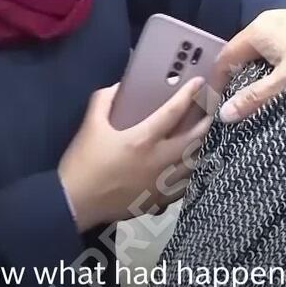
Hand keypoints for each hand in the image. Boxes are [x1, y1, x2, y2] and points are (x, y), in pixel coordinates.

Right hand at [57, 78, 208, 232]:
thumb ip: (104, 100)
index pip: (174, 112)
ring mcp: (162, 183)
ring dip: (200, 147)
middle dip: (206, 122)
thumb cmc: (82, 163)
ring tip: (201, 137)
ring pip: (193, 163)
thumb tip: (119, 87)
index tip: (200, 83)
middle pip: (194, 138)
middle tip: (211, 110)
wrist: (74, 203)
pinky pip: (184, 185)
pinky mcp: (159, 200)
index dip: (189, 95)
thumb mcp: (90, 125)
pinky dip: (189, 173)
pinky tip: (188, 166)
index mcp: (143, 139)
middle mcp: (159, 161)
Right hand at [214, 4, 285, 122]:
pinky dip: (280, 72)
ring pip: (265, 56)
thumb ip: (255, 98)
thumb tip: (223, 115)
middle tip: (241, 113)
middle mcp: (268, 23)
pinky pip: (283, 54)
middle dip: (241, 83)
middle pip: (244, 56)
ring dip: (263, 79)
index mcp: (257, 30)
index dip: (218, 83)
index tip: (217, 110)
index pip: (224, 57)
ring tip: (264, 106)